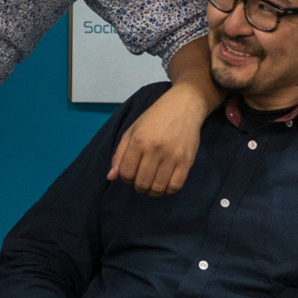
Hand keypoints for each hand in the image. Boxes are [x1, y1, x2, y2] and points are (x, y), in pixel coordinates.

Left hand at [109, 80, 205, 195]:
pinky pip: (175, 186)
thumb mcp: (132, 130)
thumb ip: (120, 154)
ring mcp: (172, 156)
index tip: (130, 174)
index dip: (125, 178)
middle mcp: (155, 149)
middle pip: (141, 183)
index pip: (126, 172)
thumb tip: (111, 177)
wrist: (184, 106)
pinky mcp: (186, 161)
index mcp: (139, 140)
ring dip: (152, 191)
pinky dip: (167, 190)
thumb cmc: (155, 117)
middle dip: (138, 186)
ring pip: (157, 188)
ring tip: (152, 183)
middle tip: (141, 179)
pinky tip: (165, 183)